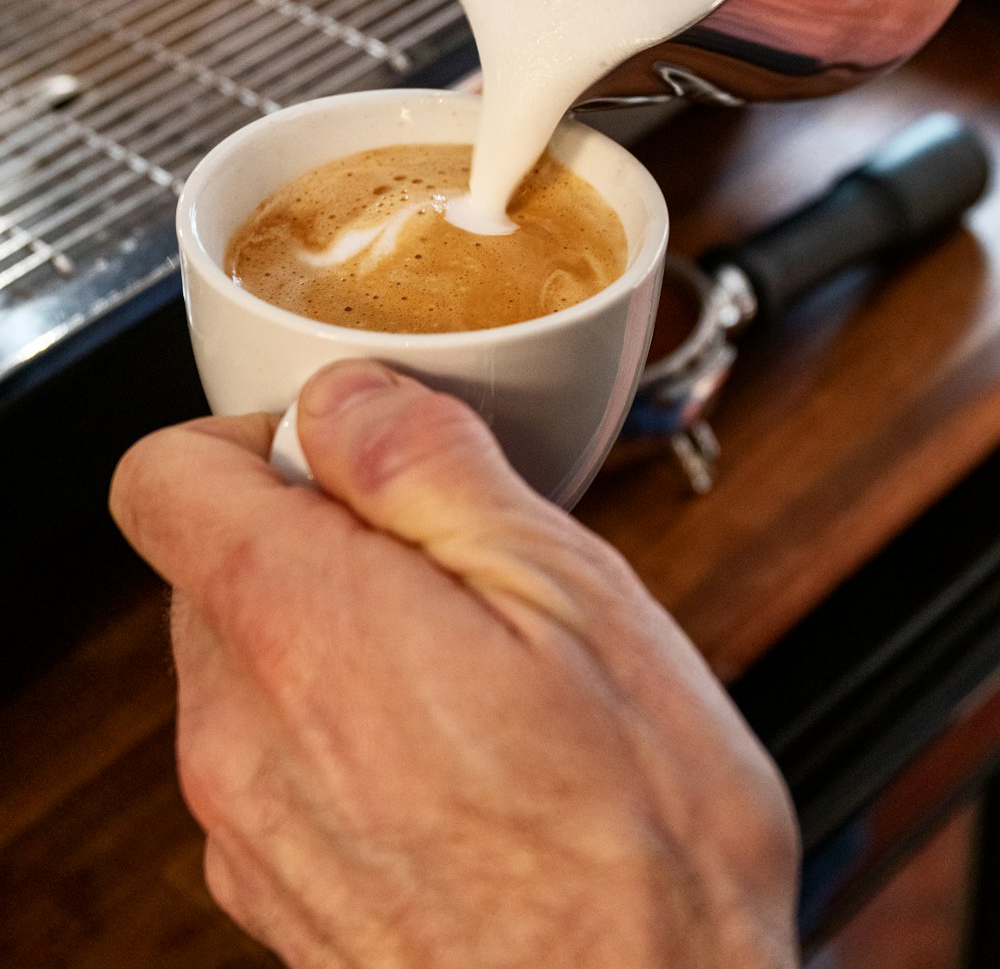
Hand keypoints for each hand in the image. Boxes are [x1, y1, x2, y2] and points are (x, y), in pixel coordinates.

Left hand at [110, 360, 798, 968]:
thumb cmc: (638, 844)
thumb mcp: (569, 593)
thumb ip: (428, 467)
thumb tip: (343, 396)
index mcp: (303, 629)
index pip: (164, 477)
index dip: (248, 434)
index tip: (342, 452)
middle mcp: (241, 734)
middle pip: (215, 565)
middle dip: (318, 532)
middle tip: (447, 562)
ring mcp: (250, 826)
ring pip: (249, 661)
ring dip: (339, 630)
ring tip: (472, 666)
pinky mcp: (281, 890)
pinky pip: (275, 758)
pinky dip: (342, 725)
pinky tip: (456, 755)